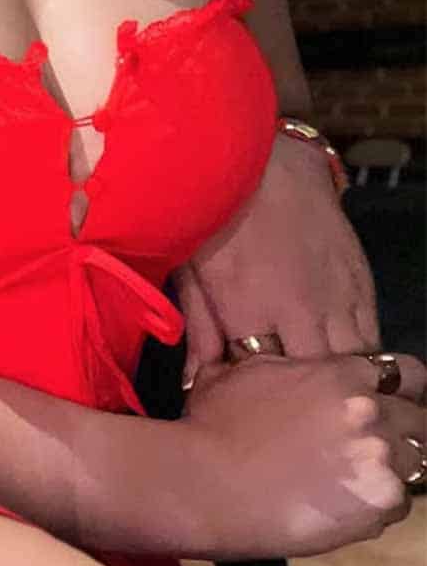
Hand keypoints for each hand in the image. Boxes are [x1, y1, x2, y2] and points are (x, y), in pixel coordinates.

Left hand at [174, 135, 378, 385]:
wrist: (263, 159)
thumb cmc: (213, 212)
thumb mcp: (192, 269)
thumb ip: (199, 329)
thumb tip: (193, 384)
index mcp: (251, 314)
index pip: (264, 385)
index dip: (258, 397)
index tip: (249, 400)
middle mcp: (302, 315)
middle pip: (315, 384)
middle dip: (303, 400)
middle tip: (289, 406)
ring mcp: (339, 299)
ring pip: (353, 366)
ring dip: (336, 381)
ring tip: (320, 392)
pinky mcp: (362, 283)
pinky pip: (373, 337)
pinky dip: (360, 356)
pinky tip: (343, 362)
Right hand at [181, 351, 426, 558]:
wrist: (207, 482)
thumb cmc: (215, 422)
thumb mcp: (242, 371)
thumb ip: (280, 363)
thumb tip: (281, 357)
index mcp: (342, 374)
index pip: (408, 374)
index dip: (402, 387)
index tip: (388, 398)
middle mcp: (371, 414)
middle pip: (421, 420)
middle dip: (404, 428)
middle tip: (374, 440)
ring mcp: (380, 463)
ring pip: (416, 463)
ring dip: (394, 466)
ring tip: (359, 475)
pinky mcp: (377, 509)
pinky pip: (399, 506)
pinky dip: (379, 504)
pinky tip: (345, 502)